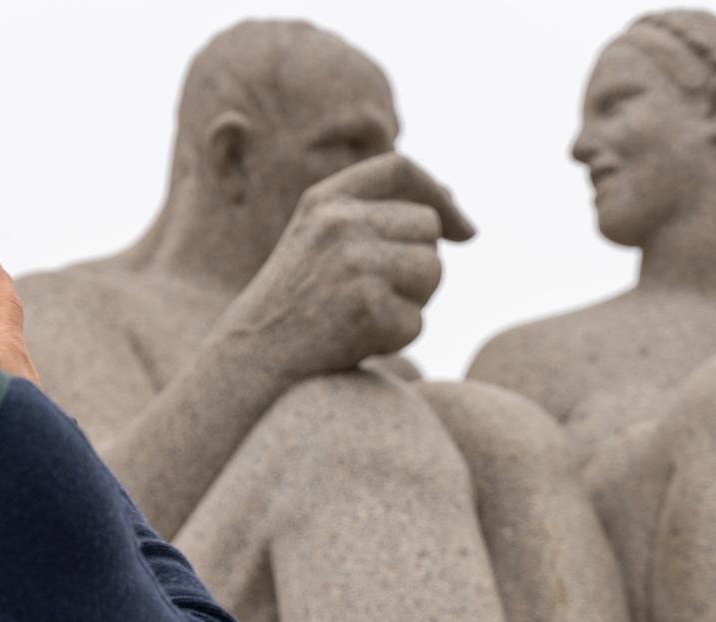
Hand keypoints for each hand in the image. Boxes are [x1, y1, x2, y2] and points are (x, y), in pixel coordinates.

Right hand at [216, 151, 475, 382]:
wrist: (250, 359)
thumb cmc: (293, 304)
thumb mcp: (317, 240)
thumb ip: (370, 215)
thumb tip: (448, 207)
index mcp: (324, 199)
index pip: (399, 169)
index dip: (438, 193)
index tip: (464, 229)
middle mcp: (340, 223)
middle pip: (426, 227)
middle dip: (417, 263)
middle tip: (374, 294)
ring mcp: (354, 264)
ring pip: (431, 271)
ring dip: (412, 301)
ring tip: (363, 315)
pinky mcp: (368, 308)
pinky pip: (417, 320)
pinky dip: (396, 338)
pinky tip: (358, 341)